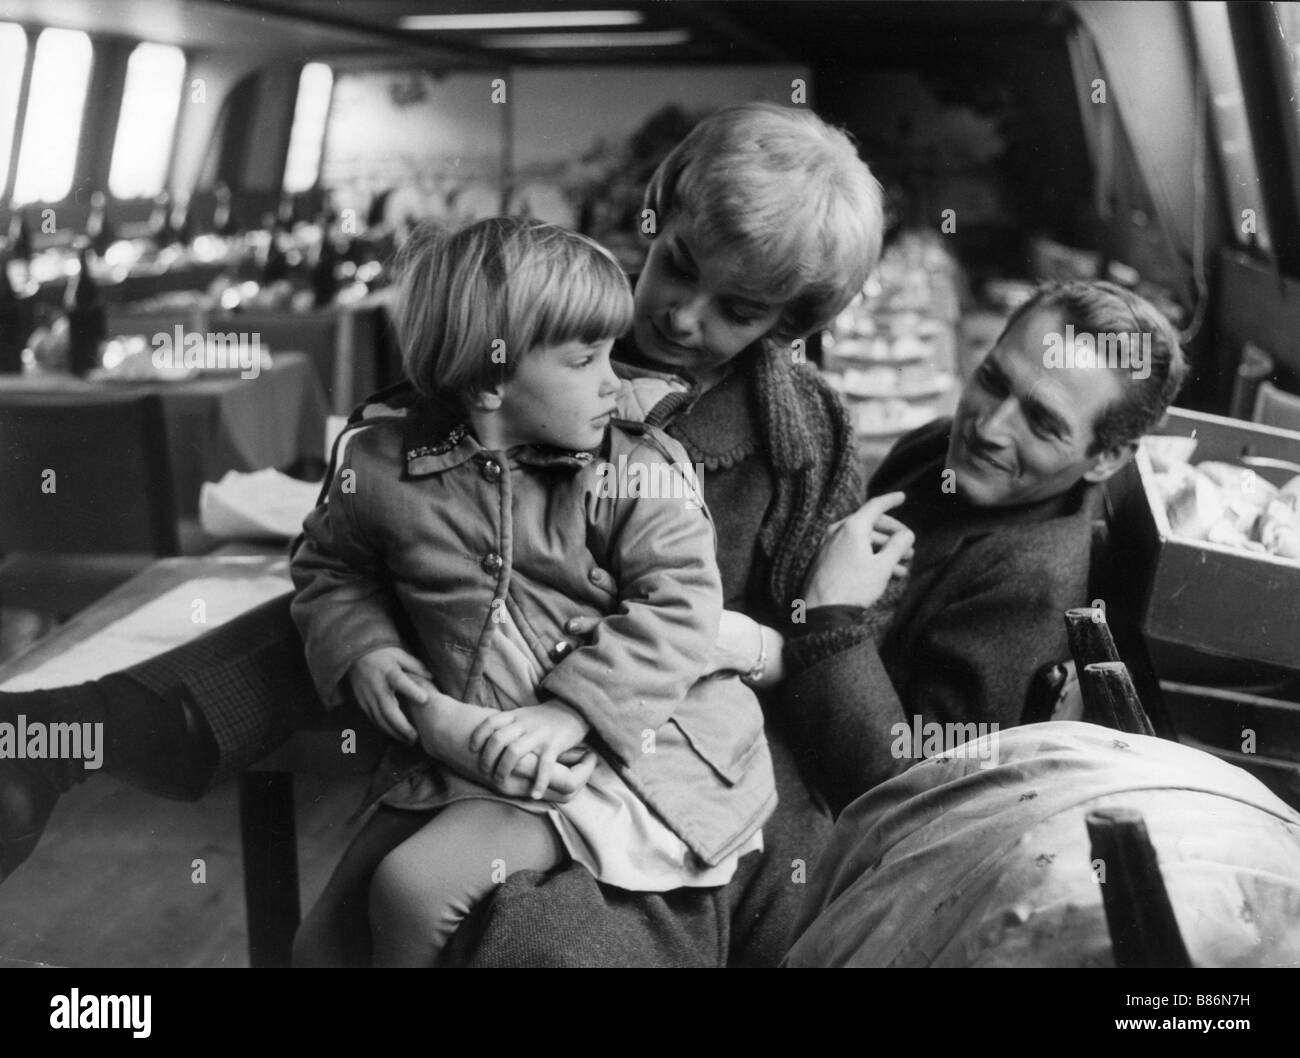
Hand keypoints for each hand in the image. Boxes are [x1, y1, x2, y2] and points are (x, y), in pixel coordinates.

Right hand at [346, 646, 431, 743]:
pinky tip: (395, 735)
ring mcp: (367, 696)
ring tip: (408, 741)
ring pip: (379, 718)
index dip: (412, 691)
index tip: (425, 699)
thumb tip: (432, 677)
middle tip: (415, 737)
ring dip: (393, 732)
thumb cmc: (382, 654)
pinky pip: (373, 719)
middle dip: (402, 725)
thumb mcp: (400, 654)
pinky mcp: (362, 703)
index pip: (400, 682)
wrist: (354, 656)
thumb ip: (416, 666)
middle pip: (388, 709)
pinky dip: (384, 729)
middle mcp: (376, 686)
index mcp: (388, 672)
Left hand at [406, 680, 597, 803]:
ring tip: (500, 782)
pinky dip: (538, 782)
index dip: (477, 736)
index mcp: (516, 715)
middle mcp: (525, 724)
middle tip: (485, 772)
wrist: (575, 708)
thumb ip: (508, 723)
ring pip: (514, 752)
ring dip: (504, 769)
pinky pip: (544, 765)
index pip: (490, 722)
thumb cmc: (545, 716)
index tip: (471, 749)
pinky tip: (534, 794)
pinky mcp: (555, 744)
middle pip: (498, 739)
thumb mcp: (524, 714)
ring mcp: (539, 734)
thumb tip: (486, 736)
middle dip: (487, 759)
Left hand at [803, 491, 914, 609]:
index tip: (902, 497)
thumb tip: (907, 534)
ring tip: (903, 566)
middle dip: (892, 534)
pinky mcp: (825, 559)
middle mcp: (838, 531)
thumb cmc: (854, 587)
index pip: (875, 506)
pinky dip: (869, 556)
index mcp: (852, 527)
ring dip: (884, 550)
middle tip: (909, 546)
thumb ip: (898, 546)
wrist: (822, 611)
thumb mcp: (883, 567)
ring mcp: (829, 545)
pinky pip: (851, 551)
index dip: (891, 501)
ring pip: (862, 540)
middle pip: (870, 524)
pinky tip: (884, 573)